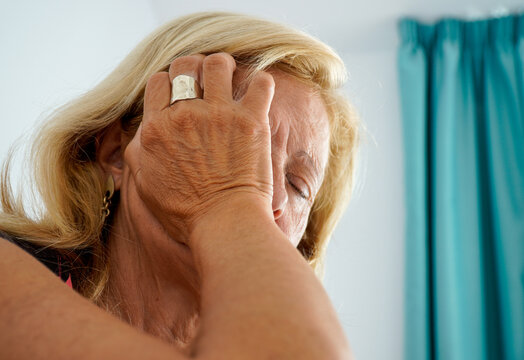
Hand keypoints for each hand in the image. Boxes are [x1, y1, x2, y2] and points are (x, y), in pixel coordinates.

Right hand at [124, 53, 275, 242]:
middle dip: (194, 67)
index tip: (180, 94)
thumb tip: (143, 131)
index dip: (170, 83)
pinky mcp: (251, 120)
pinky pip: (261, 83)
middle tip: (204, 80)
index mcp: (157, 128)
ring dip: (224, 67)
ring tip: (230, 80)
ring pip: (219, 64)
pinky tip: (257, 93)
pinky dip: (261, 83)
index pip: (159, 81)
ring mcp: (220, 115)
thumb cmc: (184, 212)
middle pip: (186, 65)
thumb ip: (138, 152)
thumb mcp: (144, 185)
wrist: (224, 224)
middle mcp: (186, 115)